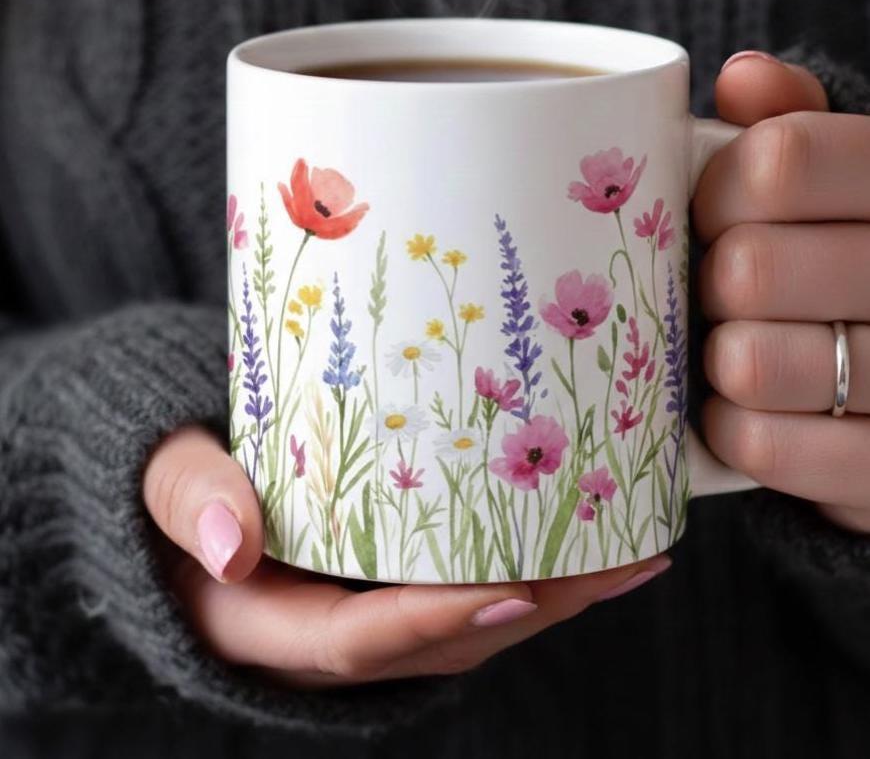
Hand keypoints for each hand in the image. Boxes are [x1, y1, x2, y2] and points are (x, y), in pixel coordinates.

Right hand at [143, 427, 669, 686]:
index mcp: (264, 626)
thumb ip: (188, 498)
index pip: (357, 641)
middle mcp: (326, 635)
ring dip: (551, 593)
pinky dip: (525, 569)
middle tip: (618, 562)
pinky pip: (462, 587)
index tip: (511, 595)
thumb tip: (231, 545)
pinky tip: (583, 532)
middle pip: (438, 640)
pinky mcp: (387, 580)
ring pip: (464, 622)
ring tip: (631, 548)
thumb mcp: (162, 477)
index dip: (433, 624)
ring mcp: (363, 611)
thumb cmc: (171, 477)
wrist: (179, 488)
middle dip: (532, 609)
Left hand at [694, 50, 869, 532]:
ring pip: (750, 362)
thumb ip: (797, 124)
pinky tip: (743, 408)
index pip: (780, 161)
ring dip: (717, 357)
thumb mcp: (847, 176)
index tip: (710, 214)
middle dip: (712, 282)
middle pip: (750, 268)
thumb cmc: (858, 258)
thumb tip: (744, 77)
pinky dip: (731, 427)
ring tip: (734, 348)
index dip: (715, 190)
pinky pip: (762, 445)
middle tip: (722, 291)